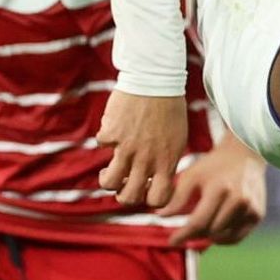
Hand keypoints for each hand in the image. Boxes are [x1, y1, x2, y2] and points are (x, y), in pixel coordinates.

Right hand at [96, 91, 188, 208]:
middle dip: (124, 197)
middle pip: (129, 197)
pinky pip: (102, 145)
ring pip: (109, 182)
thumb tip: (155, 179)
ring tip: (110, 170)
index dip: (149, 199)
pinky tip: (114, 129)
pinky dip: (106, 139)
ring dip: (108, 180)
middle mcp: (147, 159)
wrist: (155, 79)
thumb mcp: (176, 139)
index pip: (158, 199)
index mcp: (167, 161)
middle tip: (124, 184)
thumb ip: (165, 161)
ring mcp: (127, 147)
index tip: (147, 189)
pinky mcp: (111, 134)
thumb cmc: (169, 108)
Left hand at [163, 137, 267, 246]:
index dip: (183, 234)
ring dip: (209, 236)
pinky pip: (237, 237)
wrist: (245, 155)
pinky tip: (216, 232)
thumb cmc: (214, 165)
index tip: (172, 241)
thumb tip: (161, 217)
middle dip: (195, 234)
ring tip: (202, 228)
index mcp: (219, 189)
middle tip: (186, 231)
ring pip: (223, 237)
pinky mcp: (258, 214)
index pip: (199, 222)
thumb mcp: (192, 175)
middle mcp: (238, 200)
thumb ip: (177, 197)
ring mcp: (251, 208)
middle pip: (211, 231)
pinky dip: (224, 239)